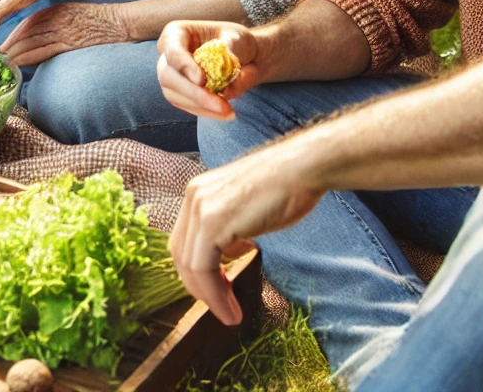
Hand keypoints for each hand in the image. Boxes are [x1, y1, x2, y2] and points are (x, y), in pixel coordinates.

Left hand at [0, 1, 129, 65]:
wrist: (120, 23)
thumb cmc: (99, 21)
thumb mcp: (74, 14)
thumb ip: (57, 23)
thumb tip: (39, 38)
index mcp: (57, 12)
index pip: (28, 24)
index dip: (12, 36)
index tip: (1, 45)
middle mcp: (57, 21)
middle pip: (26, 34)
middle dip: (8, 46)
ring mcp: (64, 32)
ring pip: (32, 43)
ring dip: (14, 54)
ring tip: (1, 64)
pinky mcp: (71, 44)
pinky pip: (45, 51)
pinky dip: (29, 58)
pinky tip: (19, 64)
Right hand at [156, 21, 261, 120]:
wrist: (242, 55)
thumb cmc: (236, 40)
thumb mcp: (237, 38)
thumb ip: (231, 57)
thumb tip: (226, 86)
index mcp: (177, 33)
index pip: (172, 49)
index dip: (184, 65)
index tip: (202, 80)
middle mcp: (167, 54)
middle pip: (168, 76)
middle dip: (194, 93)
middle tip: (221, 105)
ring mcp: (170, 75)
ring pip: (174, 95)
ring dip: (201, 106)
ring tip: (228, 111)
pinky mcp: (177, 93)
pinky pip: (185, 106)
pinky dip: (205, 111)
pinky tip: (223, 112)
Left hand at [170, 146, 322, 325]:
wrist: (301, 168)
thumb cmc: (283, 187)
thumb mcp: (245, 211)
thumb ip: (229, 230)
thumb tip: (226, 257)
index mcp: (198, 192)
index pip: (183, 241)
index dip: (196, 273)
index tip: (218, 294)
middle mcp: (193, 196)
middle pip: (180, 254)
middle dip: (198, 287)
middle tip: (222, 308)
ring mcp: (201, 207)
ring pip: (189, 264)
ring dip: (208, 297)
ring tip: (229, 314)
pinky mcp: (213, 221)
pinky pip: (203, 267)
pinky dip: (214, 295)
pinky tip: (231, 309)